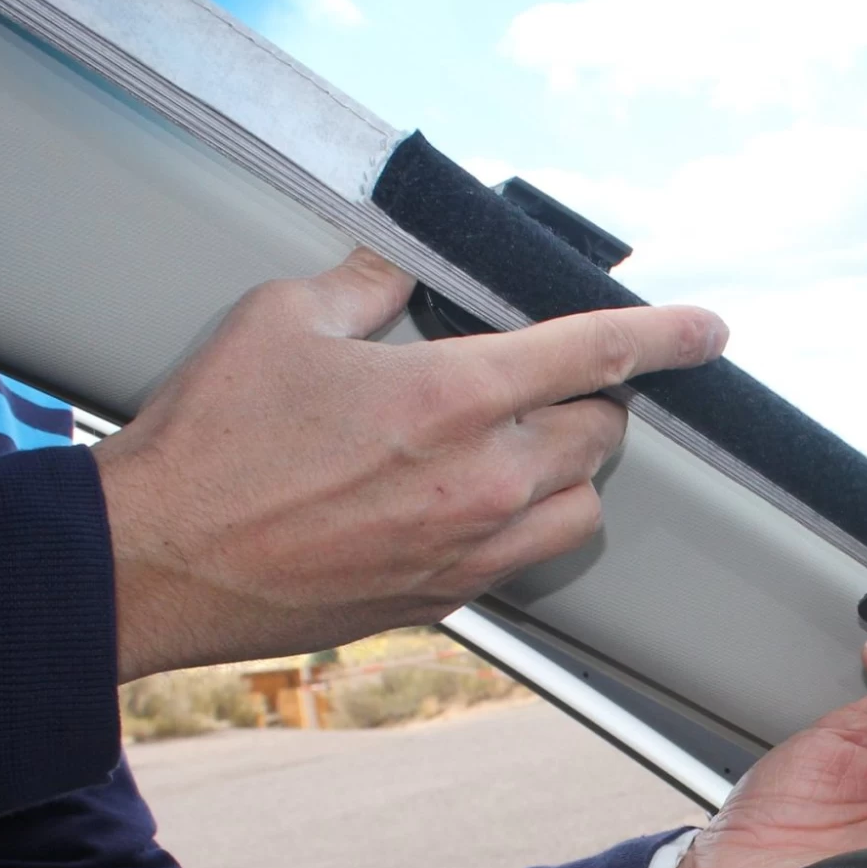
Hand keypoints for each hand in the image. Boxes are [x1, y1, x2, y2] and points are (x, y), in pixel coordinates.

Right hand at [94, 248, 726, 679]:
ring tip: (513, 443)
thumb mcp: (285, 318)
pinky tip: (464, 499)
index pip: (596, 352)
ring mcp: (469, 551)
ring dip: (566, 469)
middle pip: (601, 435)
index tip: (709, 330)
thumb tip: (410, 268)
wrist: (158, 562)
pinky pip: (525, 558)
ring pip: (580, 506)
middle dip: (589, 400)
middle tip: (544, 380)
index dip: (666, 334)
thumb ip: (372, 283)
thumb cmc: (210, 442)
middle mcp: (481, 482)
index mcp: (452, 398)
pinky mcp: (444, 600)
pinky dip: (519, 523)